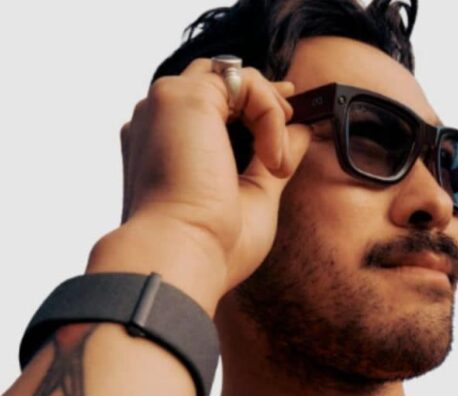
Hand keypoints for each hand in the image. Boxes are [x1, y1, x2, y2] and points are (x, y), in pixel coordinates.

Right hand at [89, 58, 311, 312]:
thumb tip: (300, 130)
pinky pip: (246, 83)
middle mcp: (157, 120)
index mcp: (161, 144)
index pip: (209, 104)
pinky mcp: (184, 96)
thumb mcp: (253, 194)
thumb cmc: (210, 245)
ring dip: (270, 114)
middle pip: (218, 79)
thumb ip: (271, 158)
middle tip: (292, 122)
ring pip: (233, 76)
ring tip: (278, 164)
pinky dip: (271, 117)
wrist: (181, 258)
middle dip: (263, 97)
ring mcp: (167, 104)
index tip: (286, 116)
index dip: (251, 103)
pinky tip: (272, 160)